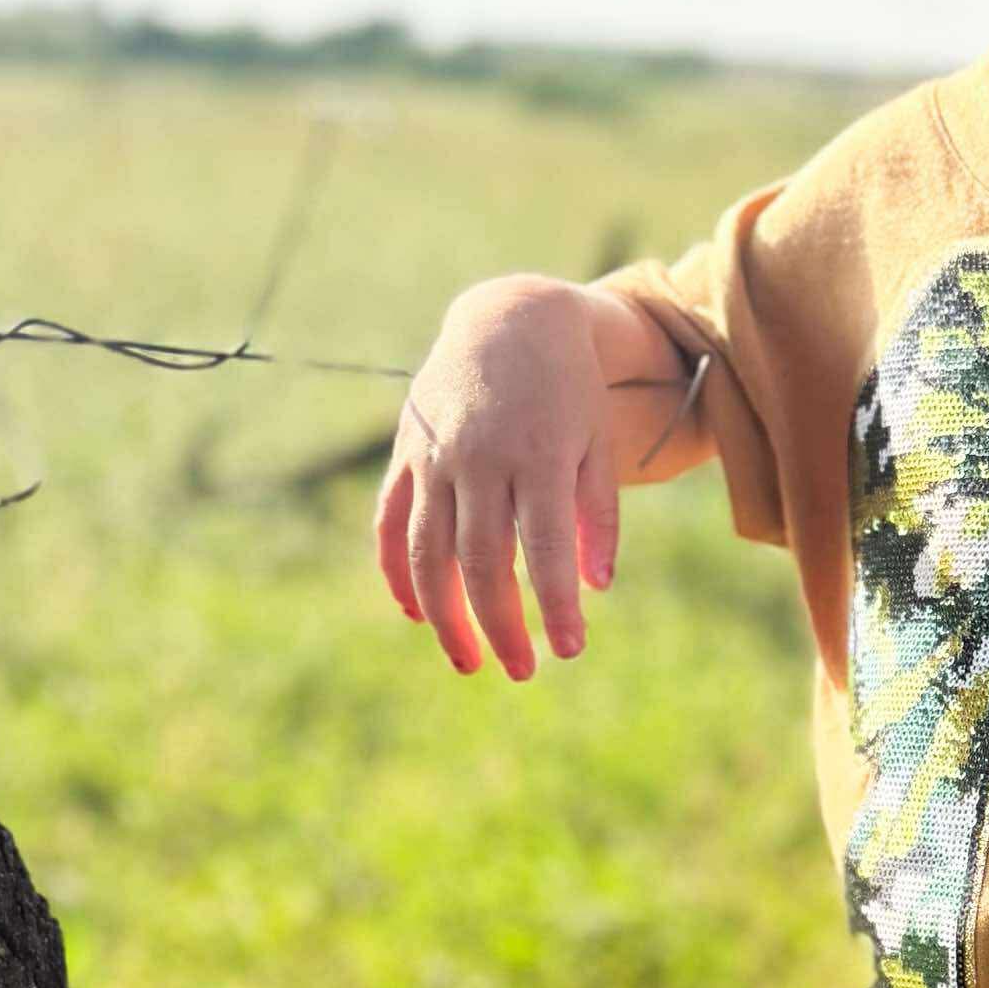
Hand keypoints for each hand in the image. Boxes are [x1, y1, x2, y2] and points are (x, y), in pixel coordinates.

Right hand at [374, 275, 617, 678]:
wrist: (510, 316)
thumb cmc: (569, 391)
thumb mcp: (598, 443)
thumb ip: (598, 514)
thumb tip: (595, 588)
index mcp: (538, 455)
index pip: (544, 551)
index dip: (555, 608)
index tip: (570, 651)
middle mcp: (480, 457)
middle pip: (482, 563)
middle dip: (500, 627)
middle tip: (522, 671)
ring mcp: (435, 455)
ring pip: (428, 553)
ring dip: (445, 616)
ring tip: (469, 661)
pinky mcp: (406, 452)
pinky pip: (389, 523)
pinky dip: (396, 573)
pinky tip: (415, 614)